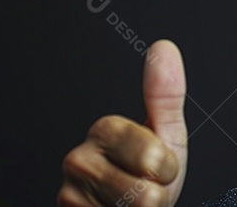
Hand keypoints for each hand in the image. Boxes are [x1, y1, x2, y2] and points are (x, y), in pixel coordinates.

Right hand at [58, 40, 187, 205]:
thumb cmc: (151, 177)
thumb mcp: (167, 135)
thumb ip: (165, 95)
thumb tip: (164, 46)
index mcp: (105, 130)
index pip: (152, 158)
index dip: (166, 169)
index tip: (158, 167)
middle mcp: (78, 160)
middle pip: (142, 191)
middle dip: (157, 196)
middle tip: (146, 189)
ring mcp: (69, 193)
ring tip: (130, 205)